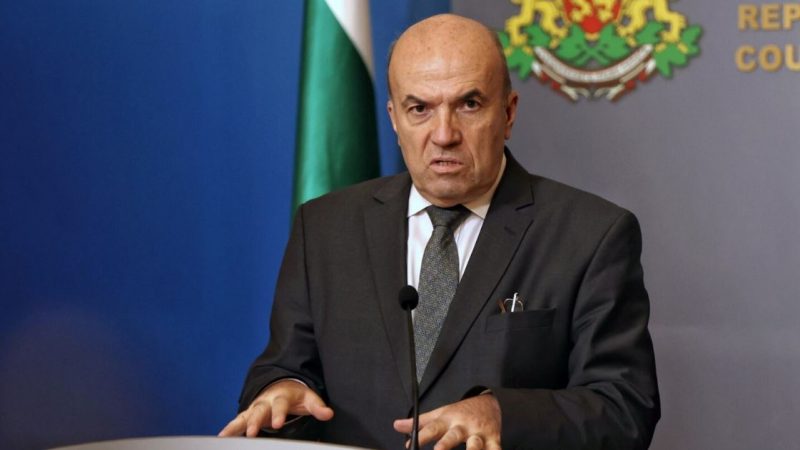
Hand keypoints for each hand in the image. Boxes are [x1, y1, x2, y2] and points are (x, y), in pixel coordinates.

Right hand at [218, 379, 333, 436]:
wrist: (281, 385)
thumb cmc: (295, 395)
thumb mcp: (308, 398)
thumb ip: (317, 407)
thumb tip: (329, 414)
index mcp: (281, 397)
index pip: (280, 405)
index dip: (278, 414)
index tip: (277, 424)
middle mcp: (265, 401)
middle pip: (258, 410)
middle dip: (254, 421)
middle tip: (251, 432)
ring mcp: (255, 407)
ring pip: (244, 416)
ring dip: (236, 426)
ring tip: (226, 436)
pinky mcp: (248, 414)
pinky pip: (237, 421)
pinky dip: (229, 428)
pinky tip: (220, 437)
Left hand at [393, 394, 501, 449]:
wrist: (490, 403)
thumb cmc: (461, 412)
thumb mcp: (440, 413)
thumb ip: (420, 422)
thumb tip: (397, 426)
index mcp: (448, 420)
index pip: (432, 428)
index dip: (421, 436)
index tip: (409, 446)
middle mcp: (463, 426)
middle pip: (453, 435)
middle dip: (446, 444)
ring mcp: (479, 434)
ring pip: (476, 445)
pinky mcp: (493, 440)